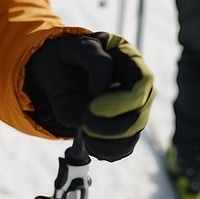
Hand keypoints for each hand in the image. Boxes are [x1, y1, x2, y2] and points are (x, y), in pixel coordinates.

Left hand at [24, 32, 155, 161]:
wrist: (56, 72)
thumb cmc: (70, 55)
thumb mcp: (78, 47)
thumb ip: (96, 60)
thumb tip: (103, 89)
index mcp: (131, 62)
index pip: (143, 83)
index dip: (122, 100)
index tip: (93, 106)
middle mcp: (137, 88)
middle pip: (139, 115)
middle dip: (112, 125)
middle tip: (84, 120)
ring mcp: (130, 110)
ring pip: (132, 135)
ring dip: (108, 141)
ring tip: (84, 134)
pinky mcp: (120, 129)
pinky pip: (122, 148)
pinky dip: (106, 151)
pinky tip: (88, 142)